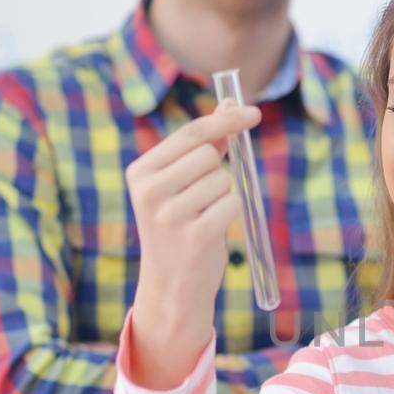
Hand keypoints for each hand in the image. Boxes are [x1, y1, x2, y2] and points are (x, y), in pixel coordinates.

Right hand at [125, 103, 260, 386]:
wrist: (172, 286)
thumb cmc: (180, 228)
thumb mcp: (181, 185)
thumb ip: (203, 147)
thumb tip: (230, 106)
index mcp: (140, 172)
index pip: (191, 133)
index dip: (225, 120)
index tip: (253, 112)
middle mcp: (149, 191)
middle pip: (209, 156)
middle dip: (217, 173)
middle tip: (201, 201)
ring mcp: (170, 215)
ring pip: (223, 181)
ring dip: (223, 197)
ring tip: (203, 219)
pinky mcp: (194, 236)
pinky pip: (232, 204)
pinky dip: (231, 214)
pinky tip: (212, 231)